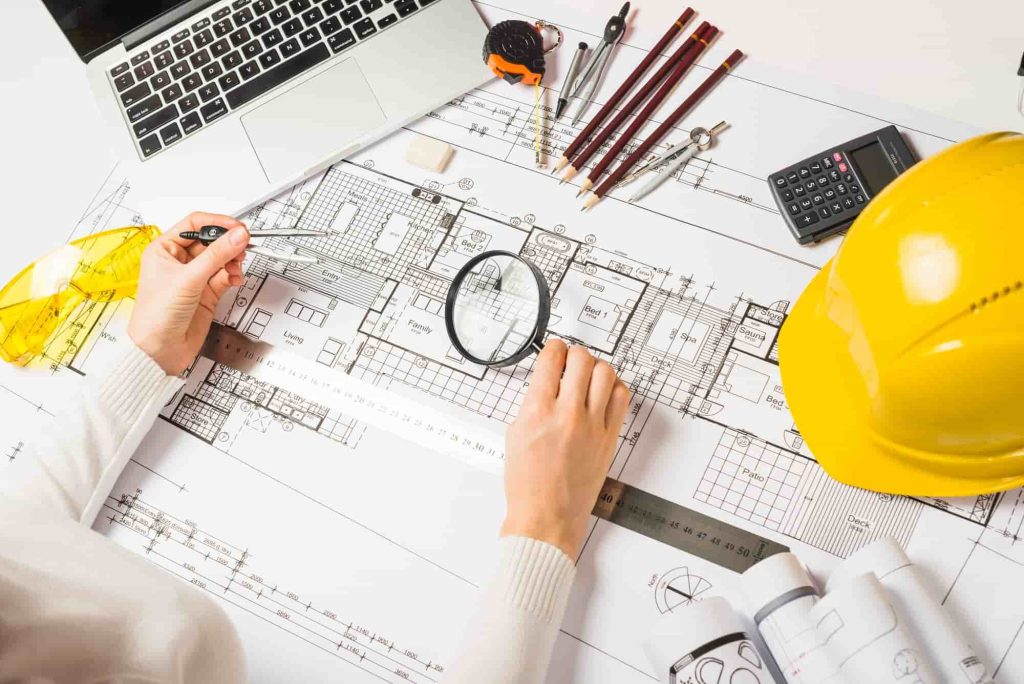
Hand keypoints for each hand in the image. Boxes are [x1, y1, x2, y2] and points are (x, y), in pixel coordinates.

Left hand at [127, 212, 248, 374]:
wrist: (160, 349)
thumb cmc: (156, 315)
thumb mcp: (189, 278)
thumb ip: (217, 255)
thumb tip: (237, 235)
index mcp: (164, 249)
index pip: (194, 224)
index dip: (216, 223)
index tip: (236, 228)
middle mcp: (179, 261)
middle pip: (211, 241)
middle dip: (228, 243)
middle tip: (243, 245)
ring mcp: (195, 277)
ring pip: (221, 258)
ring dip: (233, 260)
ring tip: (237, 267)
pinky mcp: (207, 292)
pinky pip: (225, 275)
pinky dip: (233, 275)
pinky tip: (235, 279)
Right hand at [501, 340, 630, 558]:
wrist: (546, 518)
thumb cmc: (527, 484)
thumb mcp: (515, 435)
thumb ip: (532, 403)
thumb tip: (546, 382)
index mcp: (538, 412)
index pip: (551, 360)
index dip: (552, 348)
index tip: (553, 350)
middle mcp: (568, 415)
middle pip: (581, 359)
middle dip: (574, 353)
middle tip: (569, 360)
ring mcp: (593, 427)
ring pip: (606, 373)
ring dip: (595, 366)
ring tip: (587, 375)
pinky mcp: (610, 439)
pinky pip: (622, 398)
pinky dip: (614, 387)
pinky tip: (604, 392)